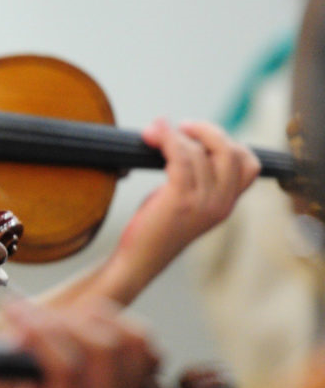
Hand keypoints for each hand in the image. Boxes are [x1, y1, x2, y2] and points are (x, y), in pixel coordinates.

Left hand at [0, 297, 158, 387]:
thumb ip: (49, 379)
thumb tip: (35, 334)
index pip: (141, 345)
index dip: (104, 317)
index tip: (57, 315)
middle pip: (132, 337)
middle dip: (83, 314)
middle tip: (37, 319)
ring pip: (104, 345)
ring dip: (57, 320)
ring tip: (21, 320)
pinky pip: (66, 367)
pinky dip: (39, 335)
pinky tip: (16, 327)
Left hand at [48, 119, 260, 307]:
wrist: (138, 260)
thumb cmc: (155, 229)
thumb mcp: (187, 203)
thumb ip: (197, 178)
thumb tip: (186, 140)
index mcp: (227, 204)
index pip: (249, 164)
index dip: (228, 142)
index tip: (199, 136)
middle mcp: (221, 204)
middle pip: (230, 151)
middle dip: (206, 130)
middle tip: (181, 127)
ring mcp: (203, 203)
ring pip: (199, 152)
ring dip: (175, 134)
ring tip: (155, 132)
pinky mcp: (180, 201)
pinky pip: (180, 157)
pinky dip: (166, 139)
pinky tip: (153, 134)